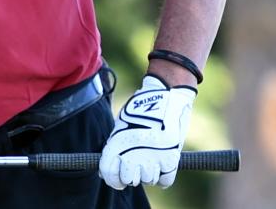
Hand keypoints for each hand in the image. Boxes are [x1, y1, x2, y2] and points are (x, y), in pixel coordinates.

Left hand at [99, 75, 195, 189]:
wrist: (165, 96)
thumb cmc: (140, 110)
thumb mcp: (121, 125)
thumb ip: (114, 148)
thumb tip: (105, 173)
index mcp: (117, 143)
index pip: (109, 173)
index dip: (112, 179)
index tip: (116, 179)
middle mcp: (133, 153)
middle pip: (129, 180)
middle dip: (131, 175)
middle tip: (135, 166)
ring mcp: (152, 158)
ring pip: (148, 180)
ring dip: (149, 173)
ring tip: (150, 158)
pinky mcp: (170, 159)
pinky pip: (165, 180)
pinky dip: (163, 175)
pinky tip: (161, 163)